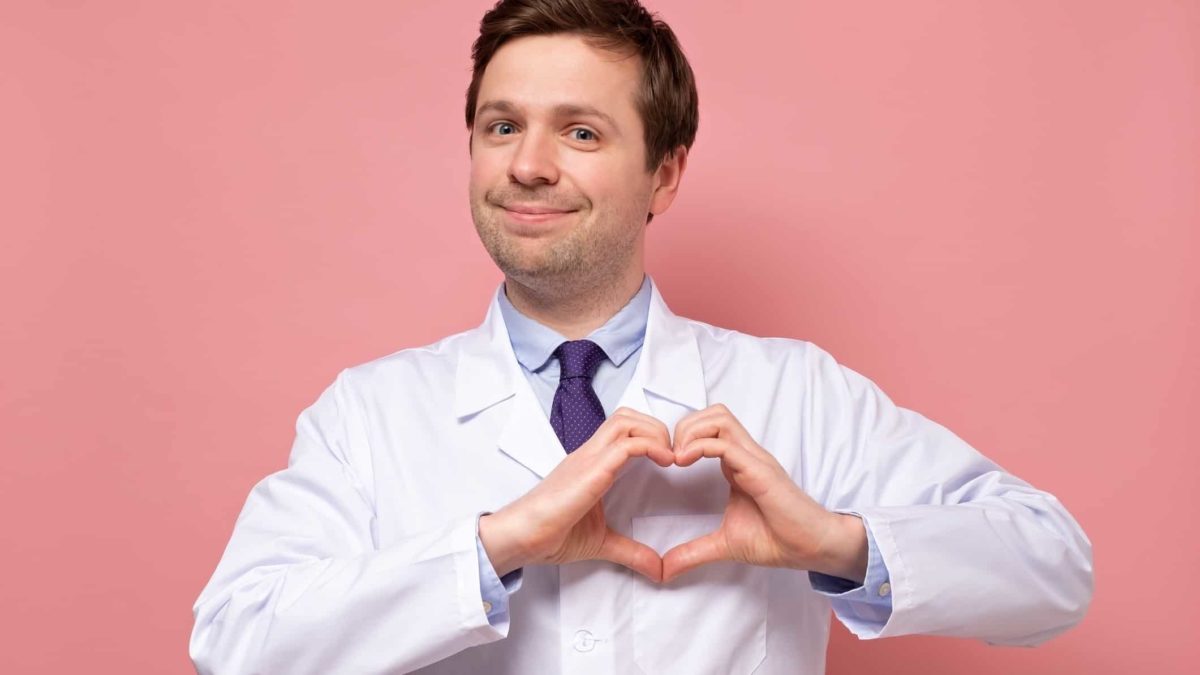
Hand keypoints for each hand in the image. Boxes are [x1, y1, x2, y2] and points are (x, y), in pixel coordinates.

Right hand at [479, 407, 674, 581]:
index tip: (669, 461)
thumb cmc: (551, 535)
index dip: (650, 436)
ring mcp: (589, 458)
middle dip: (657, 427)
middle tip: (673, 455)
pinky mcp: (591, 469)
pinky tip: (665, 462)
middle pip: (627, 415)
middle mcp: (590, 454)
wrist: (522, 537)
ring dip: (655, 432)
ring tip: (670, 457)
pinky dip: (651, 446)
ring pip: (626, 420)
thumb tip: (659, 570)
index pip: (623, 429)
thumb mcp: (602, 542)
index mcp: (592, 464)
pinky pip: (626, 444)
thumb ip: (631, 552)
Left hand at [661, 404, 867, 583]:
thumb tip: (664, 570)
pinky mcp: (760, 470)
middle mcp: (746, 454)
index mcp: (737, 464)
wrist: (813, 548)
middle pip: (712, 413)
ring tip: (677, 458)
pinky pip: (726, 445)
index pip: (709, 428)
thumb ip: (693, 552)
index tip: (666, 462)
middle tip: (669, 456)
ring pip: (719, 418)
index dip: (683, 436)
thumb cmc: (778, 540)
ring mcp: (754, 459)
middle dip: (683, 427)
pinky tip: (684, 463)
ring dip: (691, 432)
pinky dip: (700, 447)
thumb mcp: (724, 545)